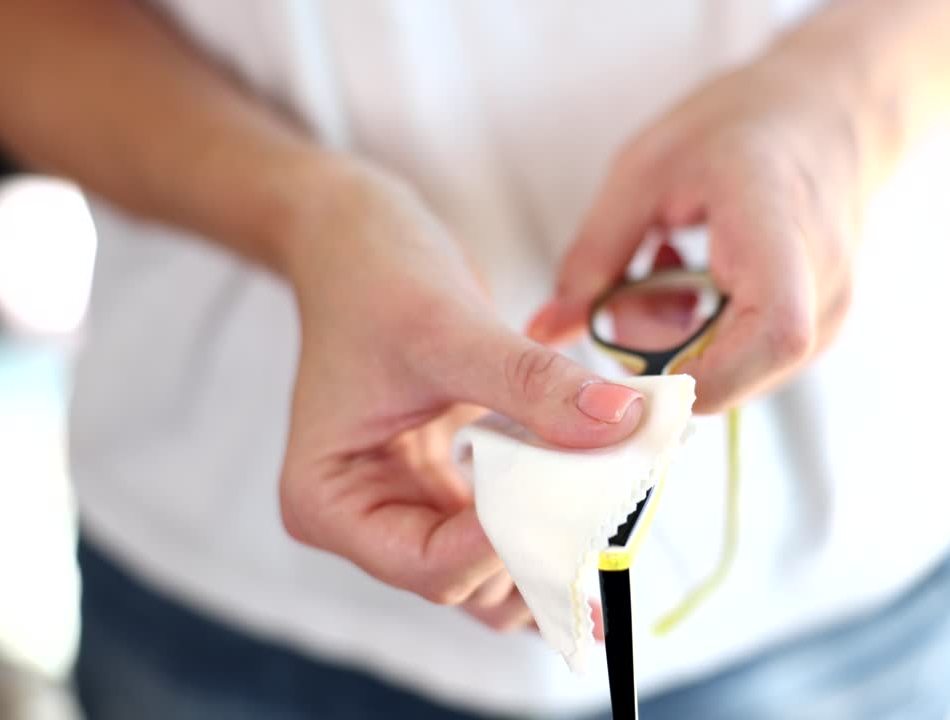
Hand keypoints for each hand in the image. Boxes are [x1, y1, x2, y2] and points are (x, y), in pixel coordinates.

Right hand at [274, 160, 642, 632]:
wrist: (360, 238)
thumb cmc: (372, 276)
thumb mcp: (448, 328)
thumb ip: (533, 384)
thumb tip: (619, 424)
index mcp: (330, 503)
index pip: (429, 566)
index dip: (506, 545)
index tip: (573, 496)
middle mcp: (369, 521)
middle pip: (472, 583)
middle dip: (544, 549)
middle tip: (615, 502)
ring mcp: (416, 506)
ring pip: (502, 568)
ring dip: (562, 537)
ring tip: (618, 489)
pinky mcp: (457, 486)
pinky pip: (518, 522)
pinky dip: (561, 507)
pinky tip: (607, 476)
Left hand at [530, 38, 873, 412]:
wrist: (829, 111)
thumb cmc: (742, 126)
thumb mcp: (646, 169)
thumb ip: (595, 253)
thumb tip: (544, 329)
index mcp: (777, 224)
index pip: (774, 334)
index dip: (704, 376)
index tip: (634, 366)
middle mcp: (820, 280)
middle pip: (739, 370)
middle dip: (663, 354)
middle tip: (632, 287)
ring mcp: (829, 311)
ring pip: (740, 377)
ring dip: (680, 344)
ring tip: (667, 269)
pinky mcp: (820, 329)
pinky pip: (750, 364)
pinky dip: (705, 338)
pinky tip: (694, 282)